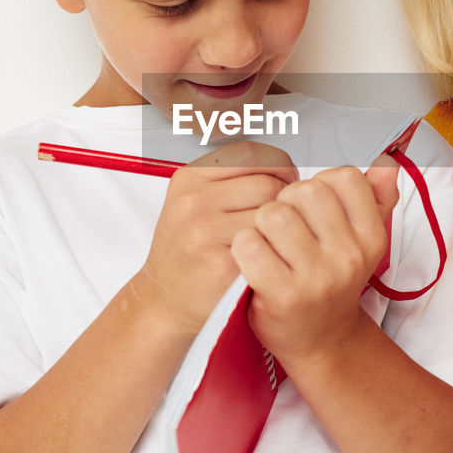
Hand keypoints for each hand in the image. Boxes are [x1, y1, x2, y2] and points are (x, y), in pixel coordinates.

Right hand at [141, 141, 297, 330]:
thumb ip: (231, 177)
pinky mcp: (221, 265)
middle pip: (267, 183)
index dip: (278, 164)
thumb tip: (287, 166)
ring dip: (281, 225)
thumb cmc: (189, 248)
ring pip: (271, 213)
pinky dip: (275, 249)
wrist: (165, 300)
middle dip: (284, 197)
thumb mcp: (194, 200)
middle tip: (285, 214)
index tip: (286, 180)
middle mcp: (193, 202)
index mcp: (189, 179)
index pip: (250, 153)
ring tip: (275, 235)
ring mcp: (205, 233)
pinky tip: (269, 255)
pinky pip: (268, 245)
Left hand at [231, 154, 399, 361]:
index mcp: (372, 237)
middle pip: (305, 190)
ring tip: (268, 242)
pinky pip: (250, 245)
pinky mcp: (283, 295)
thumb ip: (377, 197)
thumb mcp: (362, 241)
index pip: (345, 178)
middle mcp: (349, 257)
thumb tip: (387, 162)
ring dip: (262, 224)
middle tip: (285, 226)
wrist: (321, 340)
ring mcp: (317, 278)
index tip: (314, 208)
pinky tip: (254, 260)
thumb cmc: (332, 280)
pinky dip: (244, 247)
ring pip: (274, 214)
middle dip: (287, 201)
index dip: (321, 183)